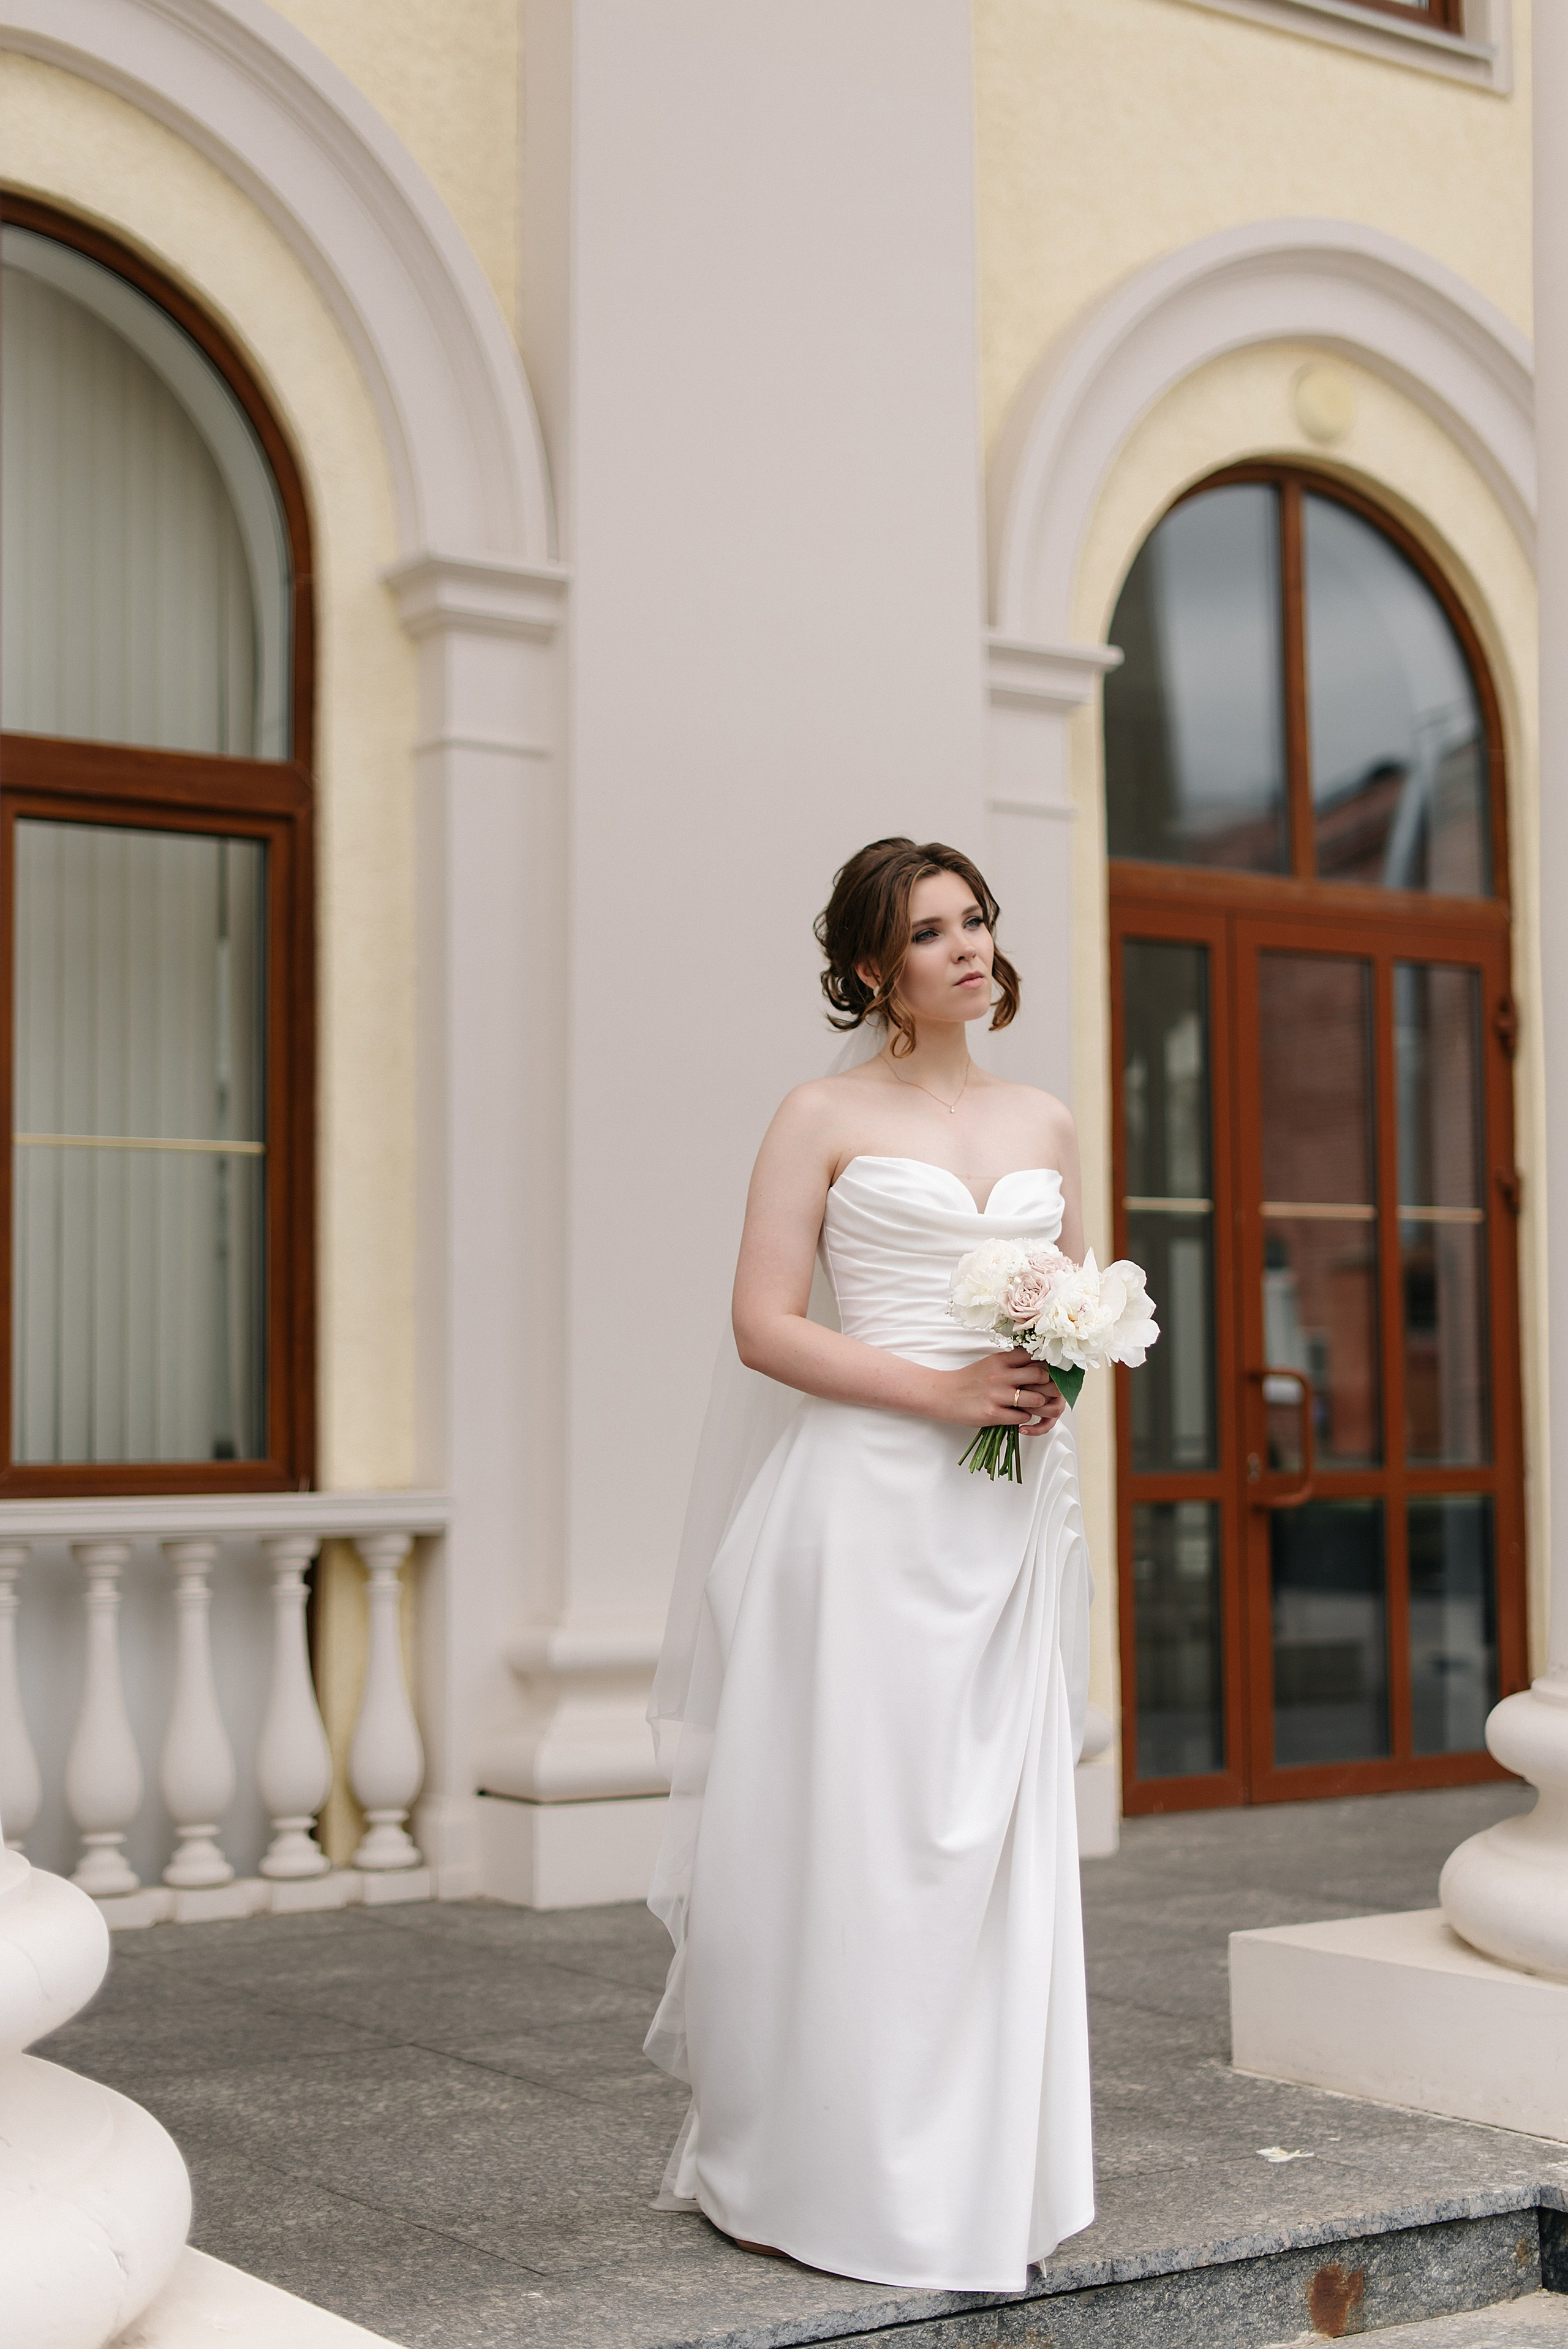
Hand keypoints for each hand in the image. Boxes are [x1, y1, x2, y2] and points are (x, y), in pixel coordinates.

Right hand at [933, 1349, 1064, 1435]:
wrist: (943, 1395)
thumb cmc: (969, 1380)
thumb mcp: (990, 1364)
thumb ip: (1011, 1363)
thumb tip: (1039, 1363)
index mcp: (1001, 1360)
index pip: (1034, 1356)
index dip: (1046, 1364)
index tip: (1050, 1371)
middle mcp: (1001, 1375)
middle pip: (1041, 1375)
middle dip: (1048, 1385)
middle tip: (1045, 1391)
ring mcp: (997, 1395)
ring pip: (1036, 1399)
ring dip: (1038, 1404)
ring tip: (1032, 1406)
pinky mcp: (992, 1414)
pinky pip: (1022, 1417)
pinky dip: (1024, 1418)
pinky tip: (1017, 1415)